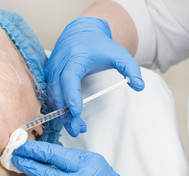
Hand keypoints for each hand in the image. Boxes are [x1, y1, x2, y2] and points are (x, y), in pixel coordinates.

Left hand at [12, 141, 157, 175]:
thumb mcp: (95, 167)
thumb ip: (73, 163)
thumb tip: (49, 157)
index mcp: (88, 161)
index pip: (57, 151)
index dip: (38, 148)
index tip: (25, 145)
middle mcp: (84, 174)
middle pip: (52, 161)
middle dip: (31, 156)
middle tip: (17, 153)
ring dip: (32, 170)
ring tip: (20, 165)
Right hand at [45, 17, 143, 136]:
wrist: (80, 33)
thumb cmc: (98, 44)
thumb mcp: (118, 53)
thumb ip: (131, 68)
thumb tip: (139, 86)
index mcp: (74, 59)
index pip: (69, 79)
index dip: (71, 96)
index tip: (76, 112)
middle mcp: (59, 65)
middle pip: (58, 93)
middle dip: (66, 113)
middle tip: (77, 129)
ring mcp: (51, 71)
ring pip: (53, 97)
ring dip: (62, 114)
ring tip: (75, 128)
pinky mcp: (49, 76)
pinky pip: (50, 95)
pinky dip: (58, 108)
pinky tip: (69, 118)